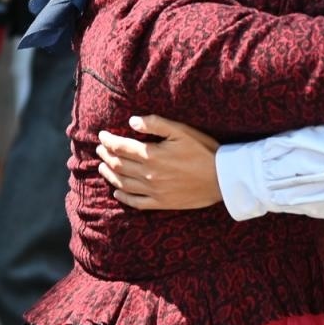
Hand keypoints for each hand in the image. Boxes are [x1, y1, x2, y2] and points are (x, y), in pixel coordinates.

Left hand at [95, 115, 221, 209]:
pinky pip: (136, 202)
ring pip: (123, 183)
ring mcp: (154, 191)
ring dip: (109, 174)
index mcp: (152, 155)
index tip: (102, 135)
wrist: (223, 178)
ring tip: (103, 167)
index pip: (121, 147)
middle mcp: (149, 174)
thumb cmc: (204, 151)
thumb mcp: (181, 131)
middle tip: (100, 149)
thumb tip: (132, 121)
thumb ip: (156, 124)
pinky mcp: (161, 203)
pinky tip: (117, 192)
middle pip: (118, 165)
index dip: (108, 141)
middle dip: (106, 155)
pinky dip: (123, 196)